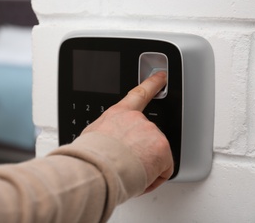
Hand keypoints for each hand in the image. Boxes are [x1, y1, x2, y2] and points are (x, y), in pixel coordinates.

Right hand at [82, 72, 173, 192]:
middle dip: (140, 152)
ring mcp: (151, 133)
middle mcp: (137, 119)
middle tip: (126, 163)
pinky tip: (139, 177)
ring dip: (145, 166)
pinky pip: (163, 170)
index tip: (161, 77)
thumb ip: (105, 133)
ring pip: (155, 155)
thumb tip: (103, 143)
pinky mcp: (162, 148)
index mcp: (118, 114)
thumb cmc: (91, 157)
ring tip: (128, 171)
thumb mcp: (91, 136)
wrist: (98, 169)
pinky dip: (154, 178)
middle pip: (147, 137)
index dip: (151, 84)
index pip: (138, 95)